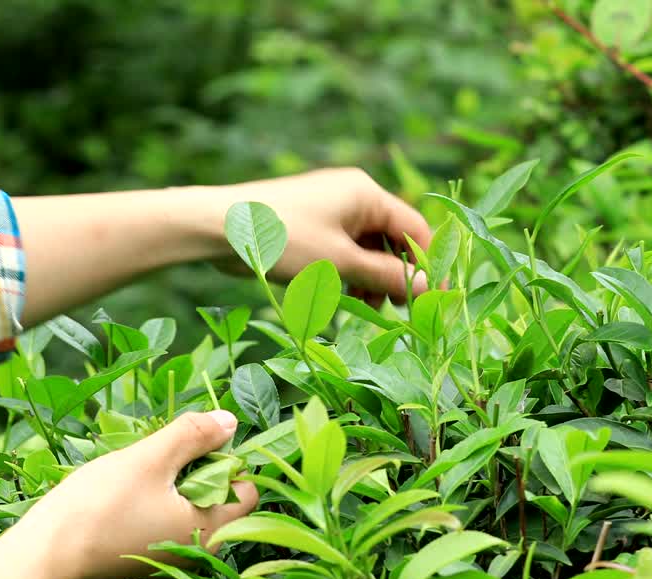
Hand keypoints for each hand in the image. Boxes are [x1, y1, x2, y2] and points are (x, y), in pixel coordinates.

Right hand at [0, 410, 257, 578]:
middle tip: (157, 460)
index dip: (227, 461)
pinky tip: (123, 498)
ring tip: (136, 476)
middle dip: (196, 472)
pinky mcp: (144, 565)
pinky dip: (153, 507)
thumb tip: (231, 421)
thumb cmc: (98, 506)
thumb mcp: (149, 459)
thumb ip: (193, 437)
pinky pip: (164, 527)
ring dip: (171, 488)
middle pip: (219, 500)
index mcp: (212, 531)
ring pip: (188, 511)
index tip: (190, 448)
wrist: (40, 558)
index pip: (247, 489)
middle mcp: (199, 555)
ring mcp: (171, 564)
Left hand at [15, 167, 432, 326]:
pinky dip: (350, 273)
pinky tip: (345, 298)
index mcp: (365, 194)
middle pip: (393, 239)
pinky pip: (345, 250)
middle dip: (396, 275)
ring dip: (372, 279)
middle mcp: (353, 196)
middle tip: (396, 311)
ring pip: (368, 249)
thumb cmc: (282, 239)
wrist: (217, 227)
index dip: (428, 265)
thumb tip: (428, 289)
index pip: (414, 228)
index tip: (435, 300)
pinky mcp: (313, 225)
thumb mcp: (340, 264)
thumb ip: (387, 276)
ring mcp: (331, 210)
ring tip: (365, 308)